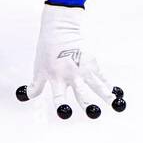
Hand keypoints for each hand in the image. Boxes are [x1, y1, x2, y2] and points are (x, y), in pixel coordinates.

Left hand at [17, 4, 125, 119]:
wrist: (61, 29)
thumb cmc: (47, 50)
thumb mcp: (39, 68)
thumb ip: (35, 86)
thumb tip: (25, 97)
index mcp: (57, 79)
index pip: (59, 96)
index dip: (61, 106)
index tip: (65, 114)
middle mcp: (71, 76)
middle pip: (81, 94)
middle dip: (88, 105)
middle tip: (94, 113)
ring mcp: (83, 70)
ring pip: (96, 86)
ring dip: (106, 95)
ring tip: (115, 104)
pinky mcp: (92, 63)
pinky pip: (103, 77)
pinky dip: (110, 85)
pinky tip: (118, 93)